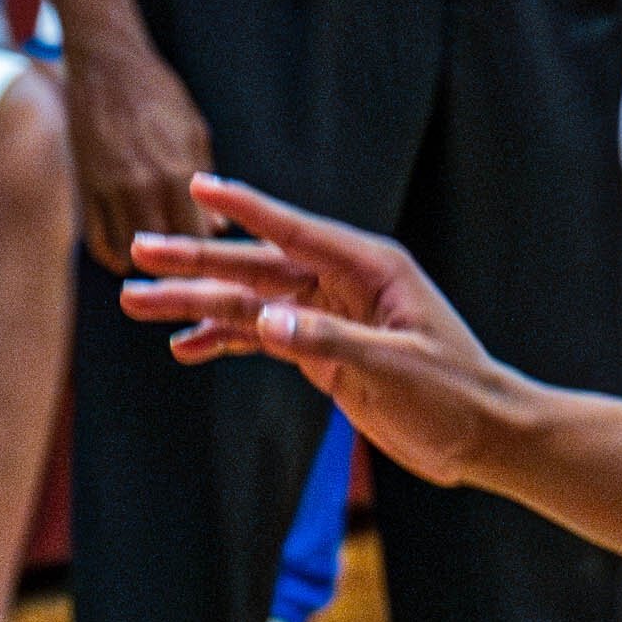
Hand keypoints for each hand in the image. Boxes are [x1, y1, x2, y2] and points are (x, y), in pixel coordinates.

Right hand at [63, 31, 214, 268]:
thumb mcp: (194, 132)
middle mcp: (144, 187)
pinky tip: (127, 251)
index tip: (211, 255)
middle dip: (178, 259)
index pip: (199, 236)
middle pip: (166, 250)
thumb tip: (215, 228)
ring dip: (145, 260)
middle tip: (186, 264)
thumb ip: (204, 183)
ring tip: (158, 258)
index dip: (206, 251)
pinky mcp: (87, 190)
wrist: (105, 65)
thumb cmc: (157, 94)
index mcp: (179, 173)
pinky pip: (99, 241)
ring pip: (131, 252)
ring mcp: (111, 191)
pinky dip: (113, 254)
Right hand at [123, 176, 535, 482]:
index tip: (199, 185)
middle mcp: (343, 283)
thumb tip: (265, 322)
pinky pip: (262, 337)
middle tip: (140, 251)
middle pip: (258, 265)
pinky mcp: (322, 352)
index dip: (246, 209)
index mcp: (371, 267)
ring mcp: (329, 317)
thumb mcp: (395, 368)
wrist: (482, 435)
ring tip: (138, 301)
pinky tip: (185, 345)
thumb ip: (329, 343)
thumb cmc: (454, 393)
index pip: (296, 231)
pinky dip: (224, 340)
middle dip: (197, 260)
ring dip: (198, 303)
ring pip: (251, 302)